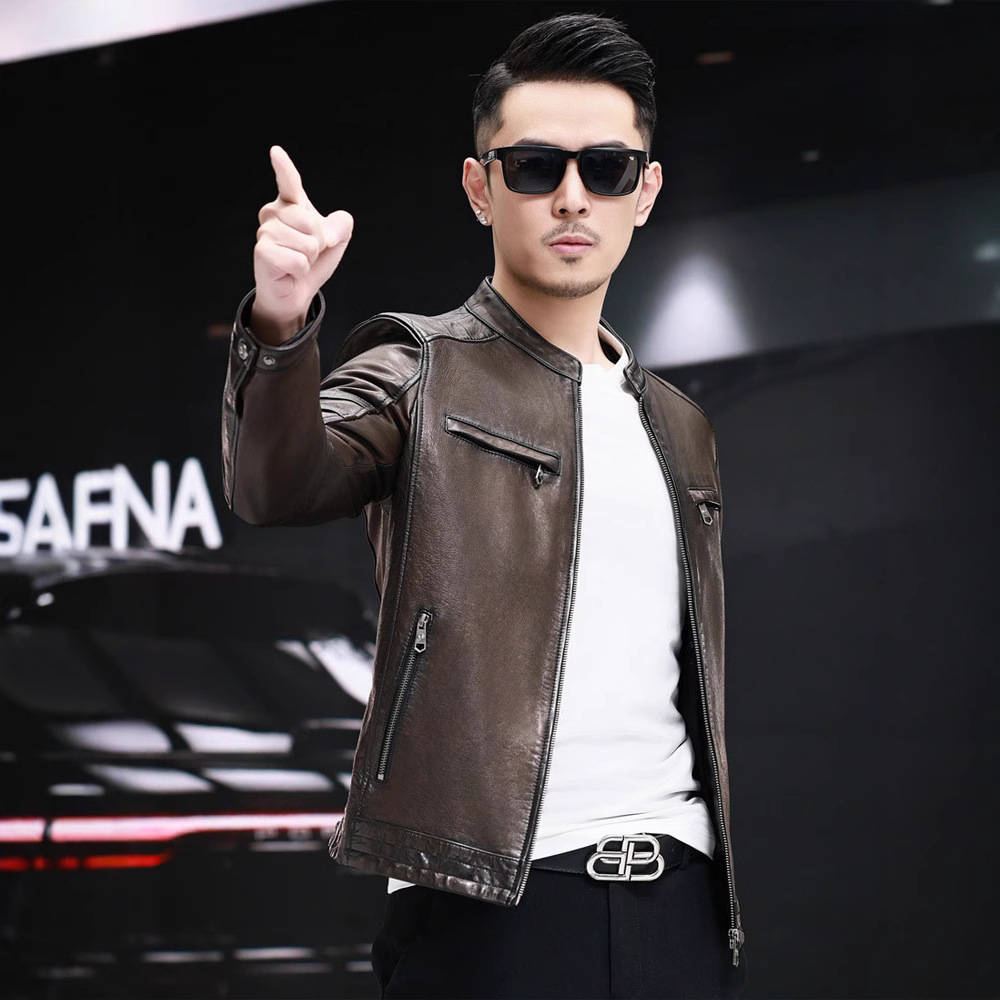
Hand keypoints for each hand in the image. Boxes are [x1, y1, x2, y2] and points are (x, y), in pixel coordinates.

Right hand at [251, 145, 353, 343]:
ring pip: (308, 243)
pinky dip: (301, 270)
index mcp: (290, 205)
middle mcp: (274, 214)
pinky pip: (299, 260)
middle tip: (307, 253)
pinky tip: (290, 271)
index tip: (276, 152)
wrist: (296, 292)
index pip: (289, 183)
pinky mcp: (263, 252)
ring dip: (309, 258)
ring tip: (298, 261)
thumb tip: (330, 228)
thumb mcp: (335, 240)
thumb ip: (341, 225)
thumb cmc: (311, 262)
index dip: (284, 168)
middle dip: (319, 243)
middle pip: (313, 223)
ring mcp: (266, 232)